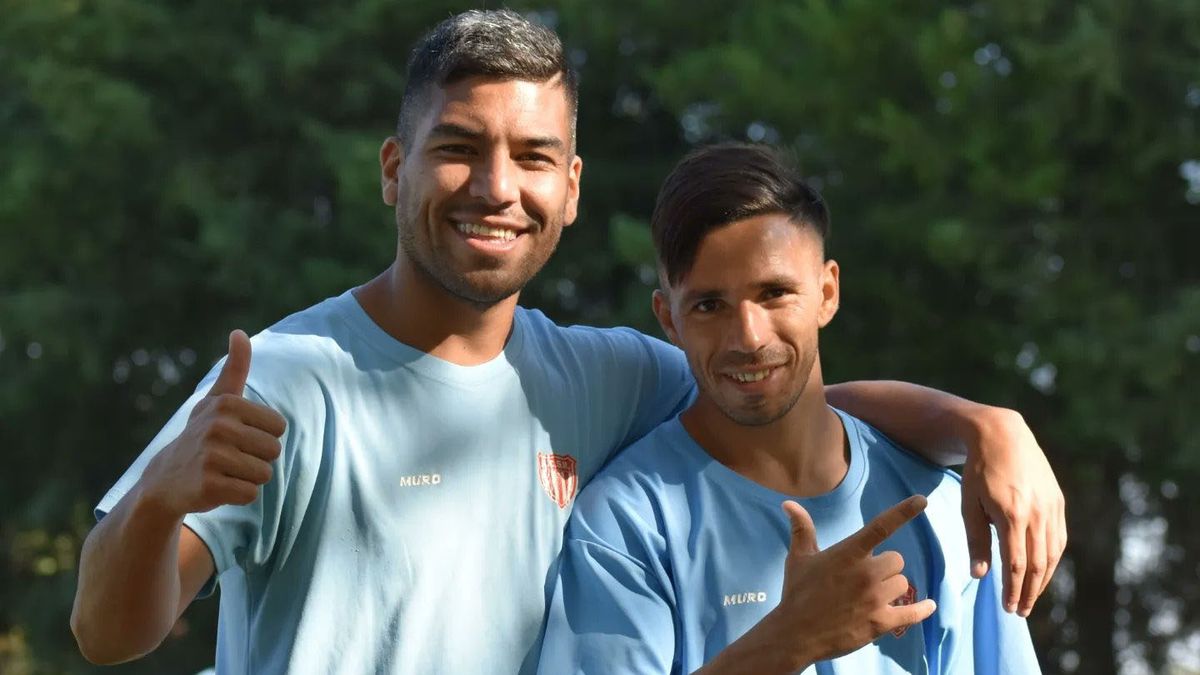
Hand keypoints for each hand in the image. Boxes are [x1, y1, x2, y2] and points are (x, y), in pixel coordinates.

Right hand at [138, 330, 286, 518]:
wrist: (165, 479)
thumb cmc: (202, 435)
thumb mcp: (217, 400)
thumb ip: (234, 368)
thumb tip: (239, 332)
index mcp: (227, 404)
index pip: (279, 427)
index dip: (263, 437)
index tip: (238, 438)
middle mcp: (218, 427)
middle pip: (274, 451)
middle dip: (256, 459)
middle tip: (229, 458)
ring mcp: (212, 456)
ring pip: (264, 474)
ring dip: (248, 478)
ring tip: (223, 472)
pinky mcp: (209, 485)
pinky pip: (250, 494)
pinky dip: (238, 495)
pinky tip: (216, 487)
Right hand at [769, 496, 936, 669]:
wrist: (795, 633)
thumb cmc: (797, 592)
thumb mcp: (798, 558)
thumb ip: (802, 529)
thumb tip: (788, 504)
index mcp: (849, 553)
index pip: (881, 526)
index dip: (904, 512)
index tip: (922, 500)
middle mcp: (866, 573)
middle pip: (896, 560)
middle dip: (885, 567)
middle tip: (865, 577)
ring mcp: (876, 599)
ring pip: (902, 584)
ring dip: (891, 587)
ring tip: (870, 596)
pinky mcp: (881, 623)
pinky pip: (912, 612)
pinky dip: (922, 609)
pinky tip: (929, 605)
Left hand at [961, 407, 1065, 617]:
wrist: (1003, 435)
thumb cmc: (978, 471)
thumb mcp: (968, 504)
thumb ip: (976, 540)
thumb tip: (980, 576)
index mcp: (1012, 515)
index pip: (1016, 564)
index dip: (1013, 590)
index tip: (1008, 608)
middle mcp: (1037, 514)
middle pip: (1037, 564)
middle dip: (1028, 592)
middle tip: (1019, 611)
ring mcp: (1051, 508)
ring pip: (1052, 554)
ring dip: (1042, 580)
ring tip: (1030, 597)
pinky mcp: (1058, 502)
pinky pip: (1059, 538)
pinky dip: (1051, 559)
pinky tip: (1042, 571)